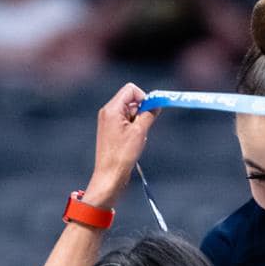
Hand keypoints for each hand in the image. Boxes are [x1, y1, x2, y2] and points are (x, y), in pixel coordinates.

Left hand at [82, 83, 158, 209]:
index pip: (131, 90)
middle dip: (142, 111)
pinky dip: (134, 129)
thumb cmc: (122, 155)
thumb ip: (149, 114)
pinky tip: (133, 143)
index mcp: (112, 109)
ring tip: (136, 139)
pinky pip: (126, 122)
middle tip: (143, 129)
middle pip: (131, 100)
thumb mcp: (140, 132)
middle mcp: (108, 112)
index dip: (144, 97)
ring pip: (130, 112)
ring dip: (139, 122)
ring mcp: (108, 122)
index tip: (151, 111)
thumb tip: (156, 104)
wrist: (110, 175)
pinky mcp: (111, 131)